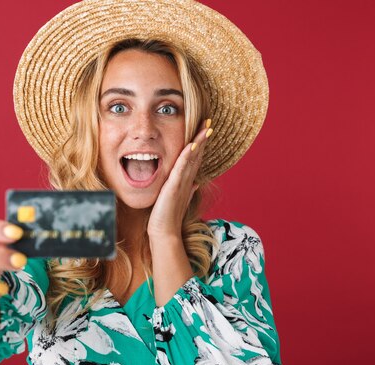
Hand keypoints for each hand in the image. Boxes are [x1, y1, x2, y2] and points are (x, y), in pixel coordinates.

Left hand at [147, 120, 211, 238]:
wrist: (164, 231)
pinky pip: (182, 168)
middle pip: (198, 154)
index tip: (205, 129)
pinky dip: (187, 155)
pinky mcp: (175, 187)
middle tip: (209, 121)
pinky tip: (192, 144)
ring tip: (206, 127)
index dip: (201, 143)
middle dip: (203, 137)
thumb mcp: (178, 199)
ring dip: (199, 142)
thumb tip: (195, 183)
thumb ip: (187, 190)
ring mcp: (182, 183)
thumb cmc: (168, 216)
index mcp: (187, 181)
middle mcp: (188, 180)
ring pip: (193, 158)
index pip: (195, 158)